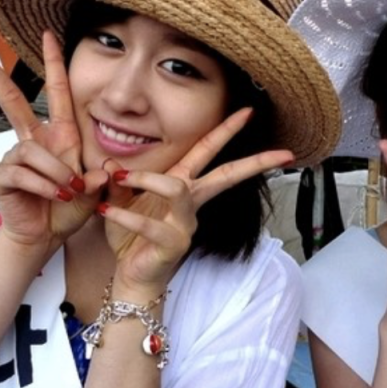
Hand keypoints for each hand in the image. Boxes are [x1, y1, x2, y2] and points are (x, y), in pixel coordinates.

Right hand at [0, 32, 106, 247]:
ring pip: (32, 151)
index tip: (50, 34)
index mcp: (60, 135)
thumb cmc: (70, 208)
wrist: (47, 235)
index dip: (53, 64)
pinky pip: (21, 171)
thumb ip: (102, 180)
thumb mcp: (96, 192)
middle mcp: (34, 140)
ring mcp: (15, 156)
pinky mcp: (1, 175)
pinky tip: (54, 197)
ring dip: (55, 173)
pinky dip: (44, 185)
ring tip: (68, 192)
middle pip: (9, 98)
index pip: (56, 92)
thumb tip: (104, 171)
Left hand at [99, 108, 293, 289]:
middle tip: (280, 150)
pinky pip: (150, 224)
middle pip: (226, 174)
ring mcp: (186, 224)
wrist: (130, 276)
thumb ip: (117, 181)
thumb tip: (111, 163)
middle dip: (252, 161)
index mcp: (183, 184)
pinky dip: (125, 215)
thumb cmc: (130, 237)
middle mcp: (191, 202)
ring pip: (177, 190)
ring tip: (121, 178)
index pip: (208, 151)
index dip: (227, 131)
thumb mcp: (119, 201)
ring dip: (148, 179)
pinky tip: (105, 213)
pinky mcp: (174, 244)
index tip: (248, 111)